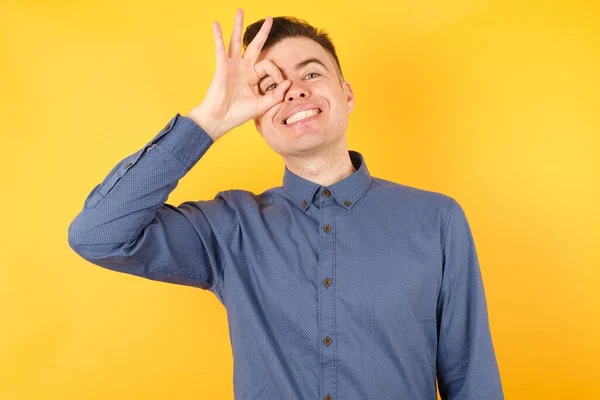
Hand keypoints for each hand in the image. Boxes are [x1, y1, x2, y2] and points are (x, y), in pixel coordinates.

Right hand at [187, 9, 290, 140]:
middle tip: (270, 19)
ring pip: (236, 42)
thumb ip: (276, 95)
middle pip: (255, 46)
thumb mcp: (262, 105)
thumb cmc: (238, 114)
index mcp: (253, 77)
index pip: (268, 65)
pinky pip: (220, 49)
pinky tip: (216, 24)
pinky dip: (218, 36)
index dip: (276, 71)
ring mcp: (232, 66)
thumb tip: (289, 82)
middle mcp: (243, 69)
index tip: (281, 82)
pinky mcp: (222, 67)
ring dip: (238, 26)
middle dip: (262, 33)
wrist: (220, 119)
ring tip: (240, 11)